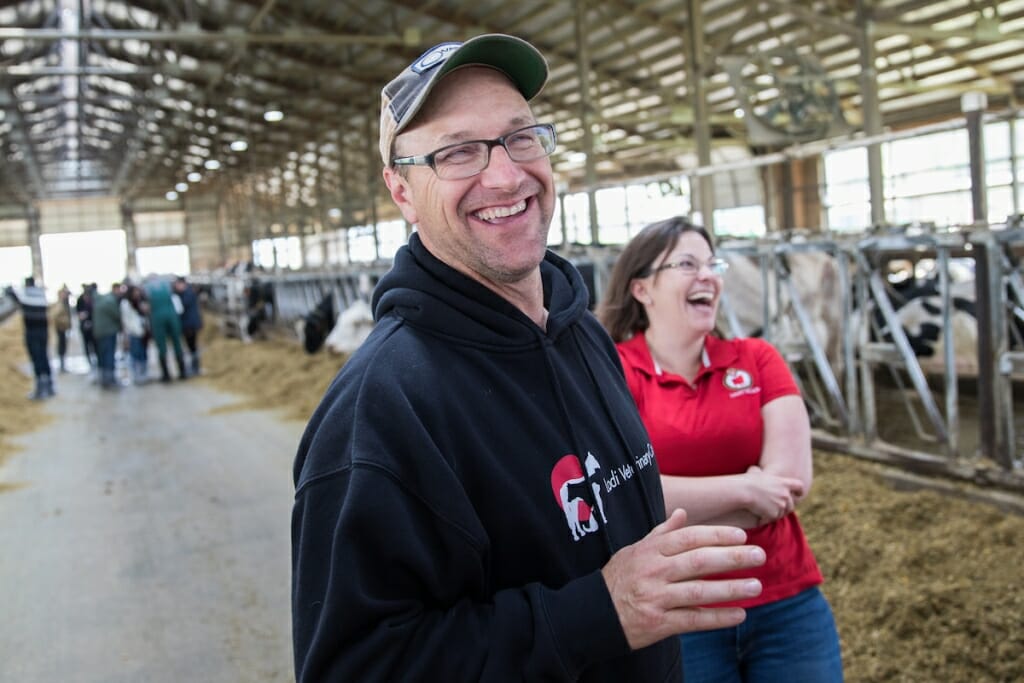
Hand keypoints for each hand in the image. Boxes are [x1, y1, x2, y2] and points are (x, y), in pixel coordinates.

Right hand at [601, 509, 765, 649]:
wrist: (593, 614)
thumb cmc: (619, 579)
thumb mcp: (634, 550)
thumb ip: (661, 534)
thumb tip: (683, 513)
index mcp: (650, 551)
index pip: (689, 538)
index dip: (716, 535)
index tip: (741, 535)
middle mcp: (653, 572)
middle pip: (699, 561)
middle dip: (732, 558)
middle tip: (759, 555)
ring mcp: (656, 598)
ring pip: (700, 591)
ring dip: (731, 589)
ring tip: (756, 586)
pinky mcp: (659, 623)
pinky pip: (694, 620)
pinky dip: (718, 618)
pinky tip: (739, 614)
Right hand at [743, 465, 803, 523]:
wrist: (743, 491)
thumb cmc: (747, 480)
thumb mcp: (757, 472)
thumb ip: (762, 474)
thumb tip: (756, 470)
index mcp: (784, 483)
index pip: (799, 486)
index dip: (799, 491)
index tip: (797, 494)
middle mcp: (785, 494)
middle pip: (791, 505)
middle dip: (784, 508)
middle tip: (774, 508)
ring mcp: (781, 505)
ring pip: (781, 513)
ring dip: (774, 513)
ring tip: (762, 511)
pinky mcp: (774, 514)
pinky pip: (772, 519)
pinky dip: (766, 518)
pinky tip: (757, 515)